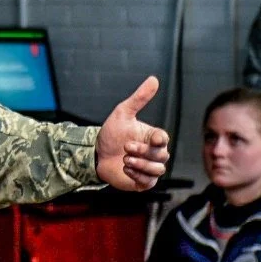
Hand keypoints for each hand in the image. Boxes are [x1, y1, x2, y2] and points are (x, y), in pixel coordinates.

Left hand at [95, 76, 169, 190]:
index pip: (164, 138)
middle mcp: (154, 153)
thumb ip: (139, 98)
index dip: (159, 139)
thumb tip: (154, 79)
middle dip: (143, 152)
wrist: (96, 154)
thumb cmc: (112, 133)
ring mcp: (149, 168)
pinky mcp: (143, 182)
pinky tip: (125, 169)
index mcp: (152, 137)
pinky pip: (148, 182)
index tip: (152, 138)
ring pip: (158, 170)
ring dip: (141, 165)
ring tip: (125, 159)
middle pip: (162, 155)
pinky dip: (137, 176)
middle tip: (126, 147)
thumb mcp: (123, 113)